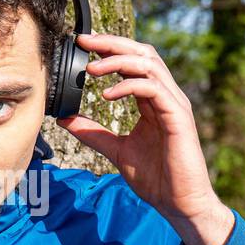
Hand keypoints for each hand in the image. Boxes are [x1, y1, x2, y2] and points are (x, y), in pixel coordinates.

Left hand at [56, 33, 235, 244]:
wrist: (180, 203)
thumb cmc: (156, 179)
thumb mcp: (116, 150)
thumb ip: (93, 133)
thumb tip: (65, 119)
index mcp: (153, 101)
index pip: (132, 62)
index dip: (109, 49)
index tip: (82, 45)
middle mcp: (166, 96)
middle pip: (142, 53)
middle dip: (112, 43)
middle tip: (84, 41)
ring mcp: (174, 104)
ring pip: (149, 64)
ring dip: (118, 61)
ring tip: (91, 68)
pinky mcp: (178, 117)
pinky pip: (153, 89)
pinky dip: (128, 86)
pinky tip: (107, 95)